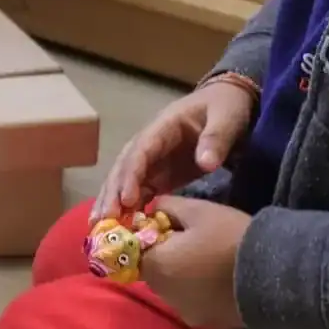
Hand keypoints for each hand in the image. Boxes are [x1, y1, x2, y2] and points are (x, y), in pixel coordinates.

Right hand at [92, 77, 255, 220]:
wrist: (228, 102)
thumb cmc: (225, 106)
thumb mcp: (226, 117)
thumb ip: (216, 138)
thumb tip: (205, 164)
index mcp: (163, 126)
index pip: (140, 151)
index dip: (131, 174)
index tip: (127, 199)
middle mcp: (150, 143)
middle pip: (125, 166)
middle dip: (113, 192)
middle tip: (104, 219)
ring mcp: (153, 159)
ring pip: (125, 180)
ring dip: (113, 201)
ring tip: (100, 226)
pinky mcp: (160, 173)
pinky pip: (140, 190)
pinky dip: (128, 207)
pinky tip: (121, 226)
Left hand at [138, 198, 251, 328]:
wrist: (274, 274)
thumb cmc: (231, 237)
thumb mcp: (199, 210)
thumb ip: (167, 206)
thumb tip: (153, 207)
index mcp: (157, 266)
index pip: (136, 252)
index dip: (150, 239)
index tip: (170, 229)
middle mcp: (164, 294)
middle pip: (154, 272)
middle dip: (167, 257)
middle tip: (193, 242)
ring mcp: (185, 312)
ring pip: (172, 289)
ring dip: (181, 276)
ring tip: (208, 261)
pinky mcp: (205, 323)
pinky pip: (192, 303)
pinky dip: (198, 292)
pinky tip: (218, 280)